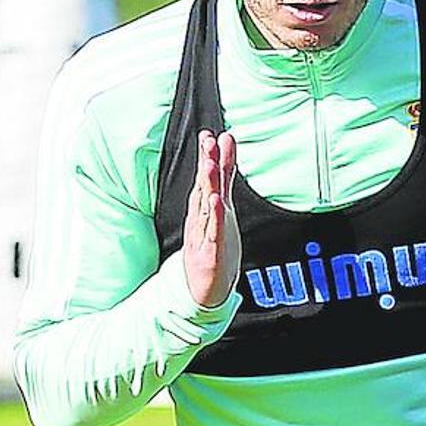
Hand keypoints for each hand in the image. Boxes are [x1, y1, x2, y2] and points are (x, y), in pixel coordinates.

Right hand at [182, 130, 240, 307]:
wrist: (204, 290)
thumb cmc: (213, 246)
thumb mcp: (219, 210)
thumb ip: (223, 178)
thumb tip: (224, 148)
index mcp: (204, 209)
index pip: (207, 179)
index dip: (209, 157)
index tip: (210, 134)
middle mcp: (202, 219)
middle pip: (204, 188)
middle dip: (206, 164)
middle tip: (208, 140)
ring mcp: (204, 236)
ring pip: (206, 208)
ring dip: (208, 186)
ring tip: (210, 165)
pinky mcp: (209, 254)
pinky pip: (212, 233)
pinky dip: (214, 217)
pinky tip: (216, 202)